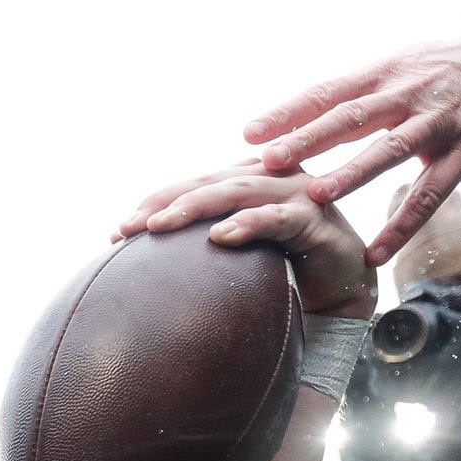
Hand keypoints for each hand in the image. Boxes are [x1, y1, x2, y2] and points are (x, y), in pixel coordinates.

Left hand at [122, 165, 375, 320]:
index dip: (155, 203)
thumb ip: (204, 236)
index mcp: (246, 178)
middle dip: (164, 203)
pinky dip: (246, 224)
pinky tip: (219, 236)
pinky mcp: (314, 219)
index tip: (118, 231)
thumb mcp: (238, 245)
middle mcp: (268, 177)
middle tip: (128, 227)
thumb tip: (146, 250)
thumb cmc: (283, 262)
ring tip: (159, 226)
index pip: (192, 184)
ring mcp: (293, 194)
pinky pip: (276, 219)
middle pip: (208, 183)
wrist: (342, 283)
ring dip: (194, 208)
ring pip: (236, 193)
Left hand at [242, 21, 460, 264]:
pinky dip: (403, 225)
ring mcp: (440, 124)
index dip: (290, 111)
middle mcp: (410, 94)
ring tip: (316, 195)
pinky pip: (430, 195)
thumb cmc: (447, 70)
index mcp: (386, 74)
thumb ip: (355, 95)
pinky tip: (375, 253)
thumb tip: (294, 121)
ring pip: (391, 150)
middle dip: (309, 137)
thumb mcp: (401, 69)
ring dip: (352, 173)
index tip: (249, 132)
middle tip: (269, 159)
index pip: (330, 91)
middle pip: (353, 116)